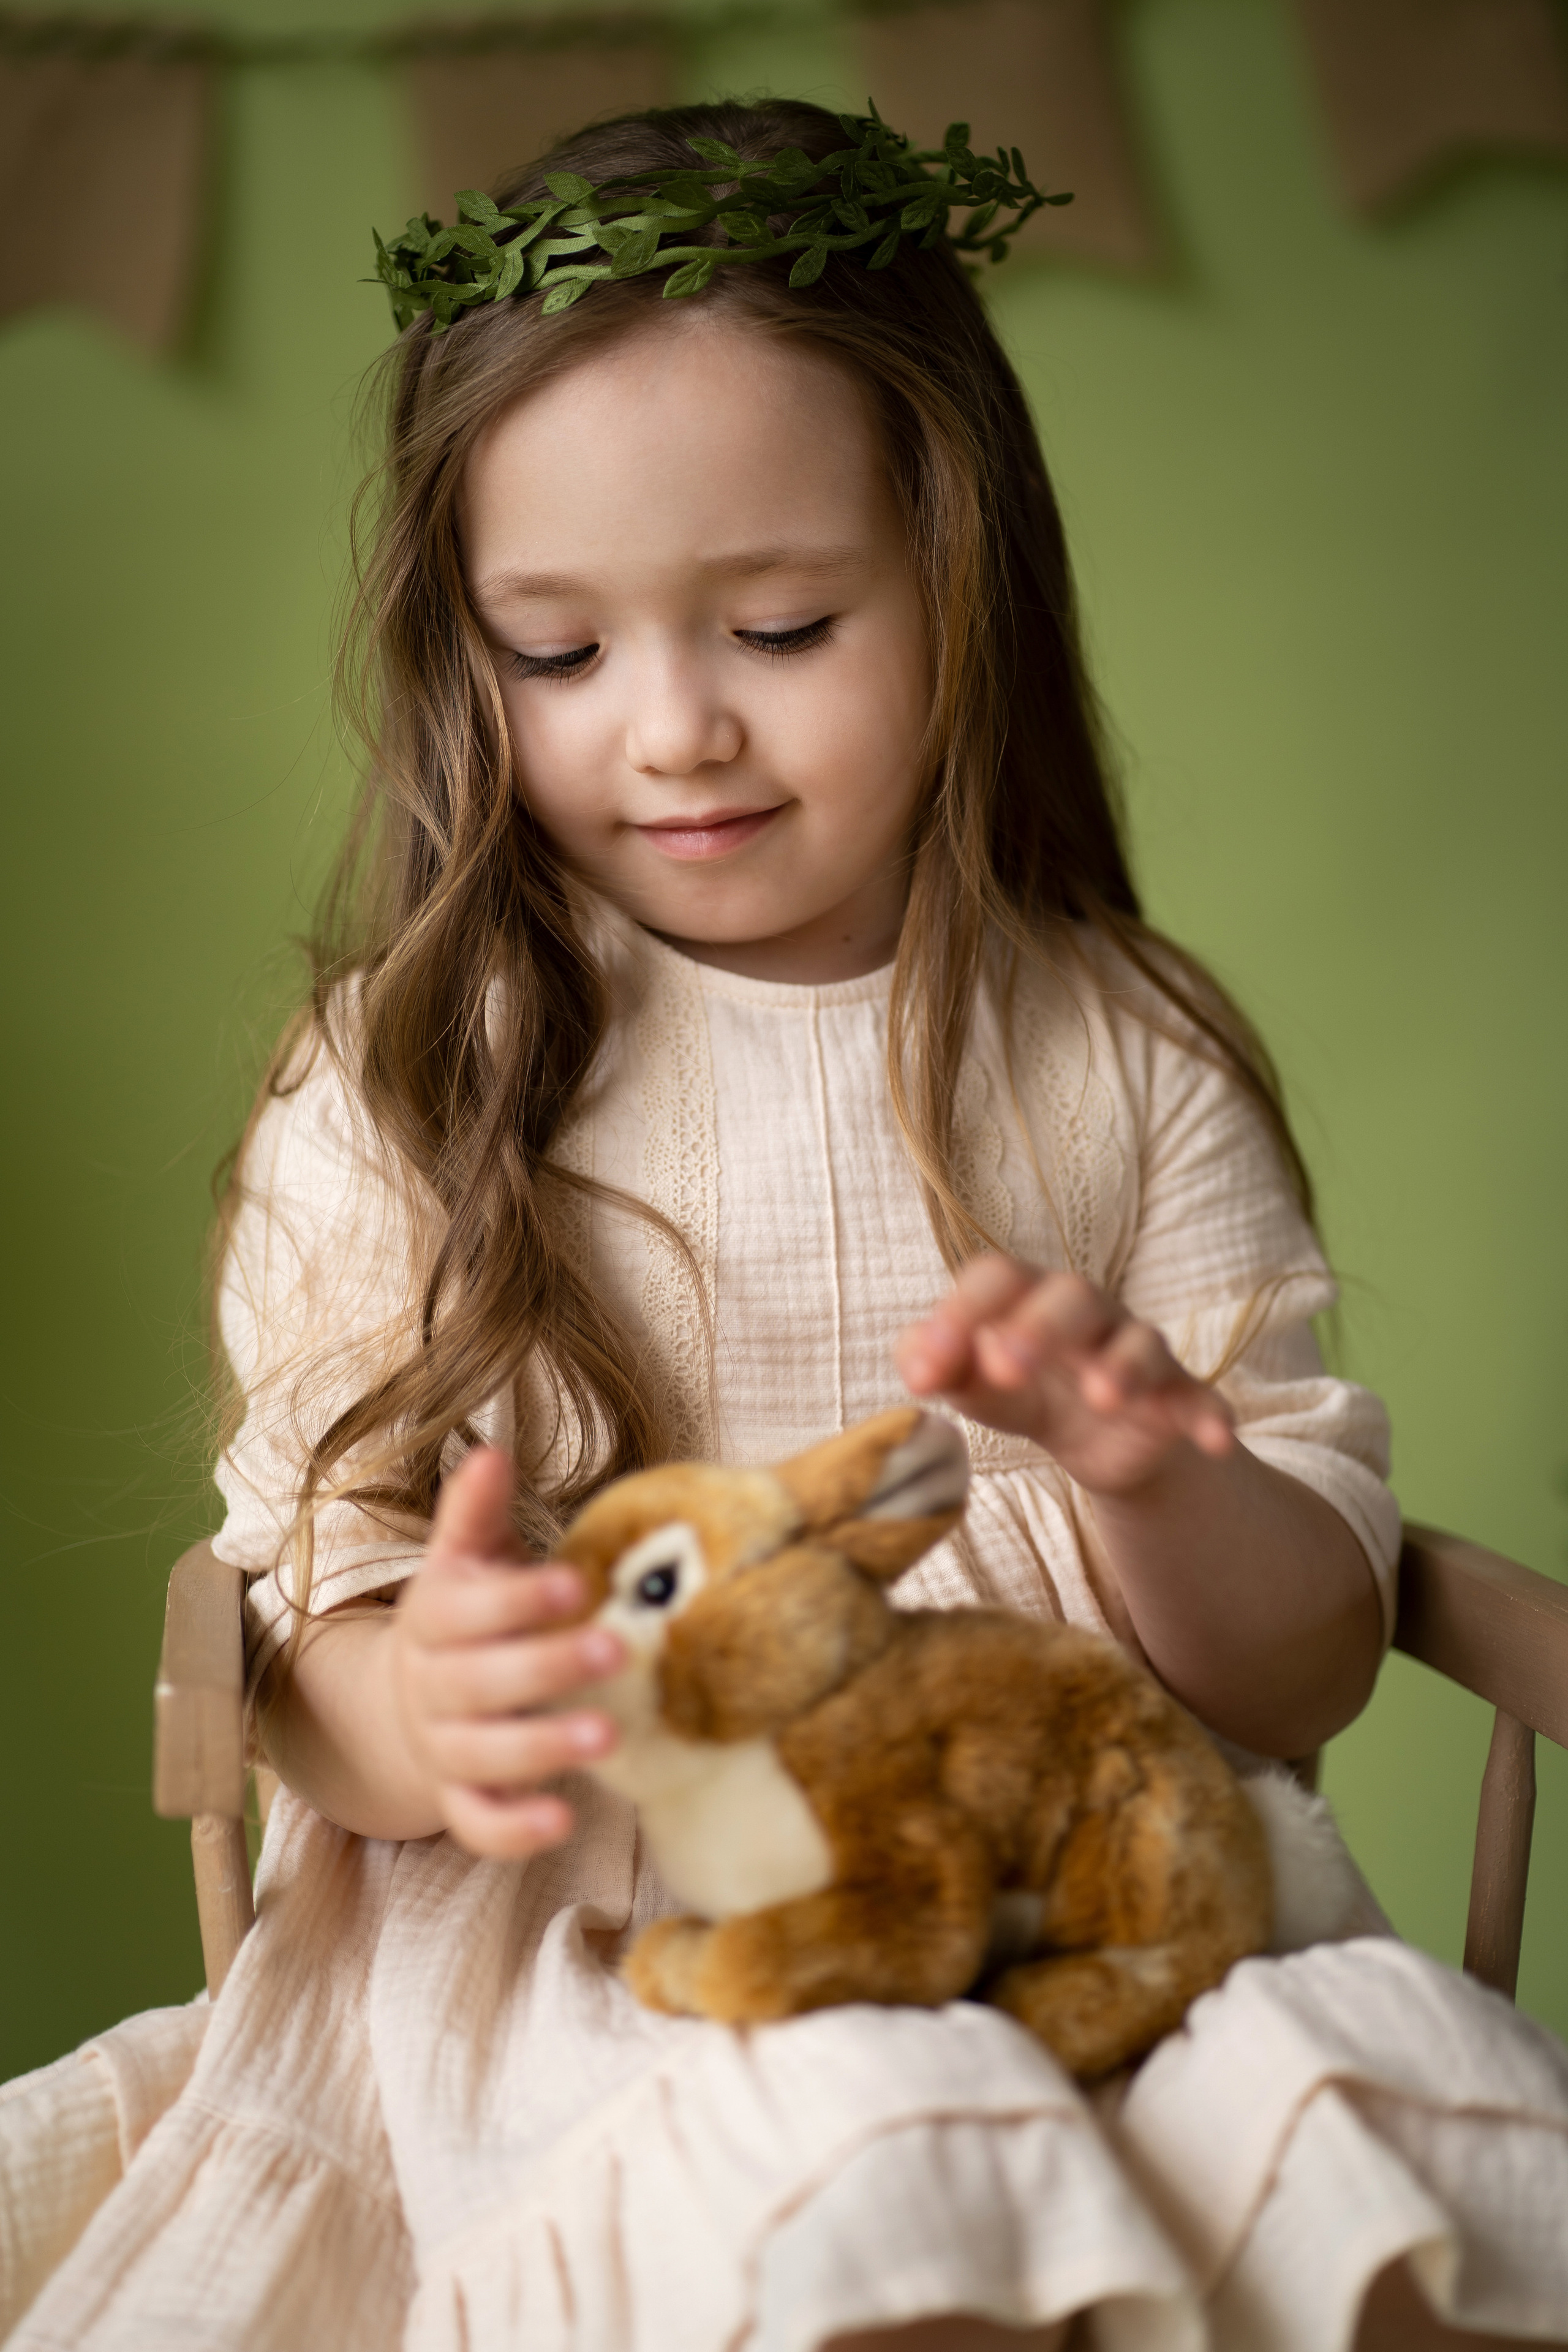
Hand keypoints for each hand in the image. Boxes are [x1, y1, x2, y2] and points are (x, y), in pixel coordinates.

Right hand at [389, 1446, 623, 1858]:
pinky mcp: (458, 1801)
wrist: (409, 1701)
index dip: (516, 1599)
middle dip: (547, 1667)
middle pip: (479, 1683)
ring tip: (610, 1736)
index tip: (573, 1584)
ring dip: (542, 1748)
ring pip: (482, 1755)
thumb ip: (477, 1512)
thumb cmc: (466, 1617)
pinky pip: (477, 1825)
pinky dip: (514, 1831)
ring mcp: (442, 1749)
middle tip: (618, 1651)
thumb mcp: (466, 1559)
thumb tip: (492, 1451)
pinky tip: (565, 1821)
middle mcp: (431, 1687)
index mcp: (433, 1619)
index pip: (466, 1610)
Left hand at [895, 1254, 1234, 1497]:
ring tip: (1102, 1394)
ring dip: (1123, 1365)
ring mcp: (1136, 1351)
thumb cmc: (1023, 1389)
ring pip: (1139, 1343)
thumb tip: (914, 1366)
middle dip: (1039, 1326)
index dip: (960, 1314)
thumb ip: (937, 1365)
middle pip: (1071, 1298)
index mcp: (1026, 1296)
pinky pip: (1199, 1398)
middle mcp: (1086, 1312)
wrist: (1095, 1439)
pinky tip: (1215, 1436)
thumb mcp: (973, 1381)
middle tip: (1005, 1364)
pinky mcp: (1176, 1398)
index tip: (928, 1369)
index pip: (995, 1279)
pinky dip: (1209, 1413)